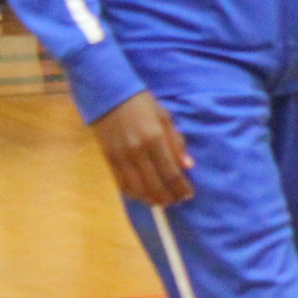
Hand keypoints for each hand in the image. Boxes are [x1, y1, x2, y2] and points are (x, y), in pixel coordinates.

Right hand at [91, 90, 192, 205]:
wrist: (109, 95)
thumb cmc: (142, 104)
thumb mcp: (164, 117)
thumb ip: (176, 142)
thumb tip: (187, 165)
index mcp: (154, 138)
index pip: (170, 172)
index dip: (180, 187)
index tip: (188, 195)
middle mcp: (137, 151)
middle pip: (155, 184)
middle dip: (168, 197)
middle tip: (178, 201)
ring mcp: (121, 157)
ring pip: (137, 189)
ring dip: (152, 199)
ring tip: (162, 202)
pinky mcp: (109, 160)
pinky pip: (122, 184)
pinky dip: (134, 194)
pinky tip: (143, 196)